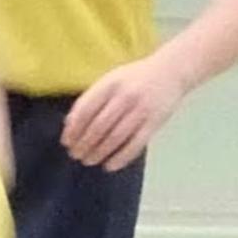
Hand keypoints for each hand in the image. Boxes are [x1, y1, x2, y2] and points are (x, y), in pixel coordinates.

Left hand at [63, 57, 185, 170]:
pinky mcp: (154, 122)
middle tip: (75, 155)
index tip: (66, 142)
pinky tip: (109, 165)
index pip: (85, 110)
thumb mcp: (110, 80)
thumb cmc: (134, 78)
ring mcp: (141, 110)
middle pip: (98, 127)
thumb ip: (90, 99)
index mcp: (109, 84)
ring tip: (88, 161)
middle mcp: (124, 97)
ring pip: (115, 138)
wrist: (171, 71)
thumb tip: (69, 125)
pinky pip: (135, 144)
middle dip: (84, 144)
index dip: (73, 129)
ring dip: (99, 153)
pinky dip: (121, 158)